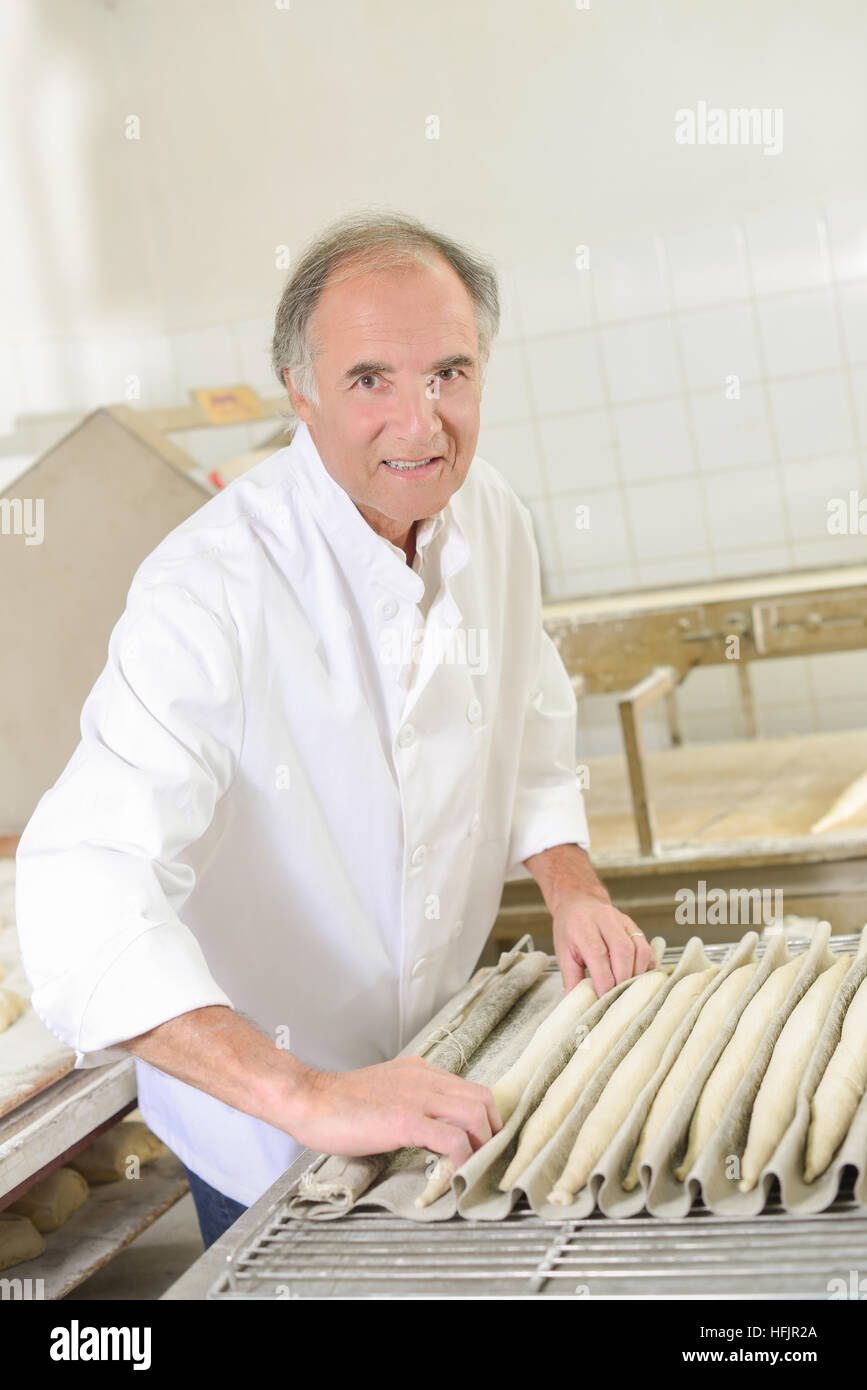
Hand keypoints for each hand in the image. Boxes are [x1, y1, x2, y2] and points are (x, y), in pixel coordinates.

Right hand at [292, 1056, 501, 1168]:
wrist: (309, 1100)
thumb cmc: (337, 1104)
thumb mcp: (385, 1093)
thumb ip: (409, 1102)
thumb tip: (428, 1130)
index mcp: (420, 1071)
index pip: (470, 1089)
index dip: (485, 1118)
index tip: (482, 1144)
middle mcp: (425, 1079)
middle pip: (482, 1099)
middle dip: (493, 1132)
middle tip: (485, 1159)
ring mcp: (418, 1098)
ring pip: (475, 1115)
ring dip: (482, 1146)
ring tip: (473, 1169)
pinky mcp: (407, 1120)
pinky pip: (453, 1140)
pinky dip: (462, 1160)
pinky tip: (453, 1176)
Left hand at [552, 891, 656, 995]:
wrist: (579, 904)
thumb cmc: (570, 931)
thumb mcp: (563, 953)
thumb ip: (571, 978)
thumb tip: (574, 1004)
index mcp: (583, 926)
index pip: (598, 954)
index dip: (604, 980)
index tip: (603, 998)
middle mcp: (605, 919)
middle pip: (622, 950)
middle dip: (622, 978)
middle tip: (617, 996)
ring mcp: (622, 921)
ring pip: (639, 949)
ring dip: (636, 973)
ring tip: (627, 988)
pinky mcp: (634, 926)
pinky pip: (646, 948)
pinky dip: (645, 965)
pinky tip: (635, 976)